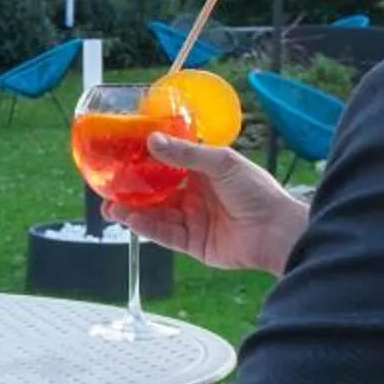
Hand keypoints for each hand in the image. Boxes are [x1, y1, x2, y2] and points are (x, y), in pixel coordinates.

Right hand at [110, 134, 308, 275]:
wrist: (275, 230)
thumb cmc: (257, 191)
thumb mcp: (222, 163)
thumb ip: (186, 154)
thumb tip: (152, 140)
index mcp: (203, 171)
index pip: (167, 164)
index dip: (144, 161)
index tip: (121, 156)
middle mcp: (195, 195)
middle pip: (156, 192)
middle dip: (131, 191)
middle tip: (107, 186)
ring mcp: (193, 219)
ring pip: (155, 214)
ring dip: (133, 211)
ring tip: (111, 206)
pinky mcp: (193, 243)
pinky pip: (164, 235)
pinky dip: (146, 227)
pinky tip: (131, 219)